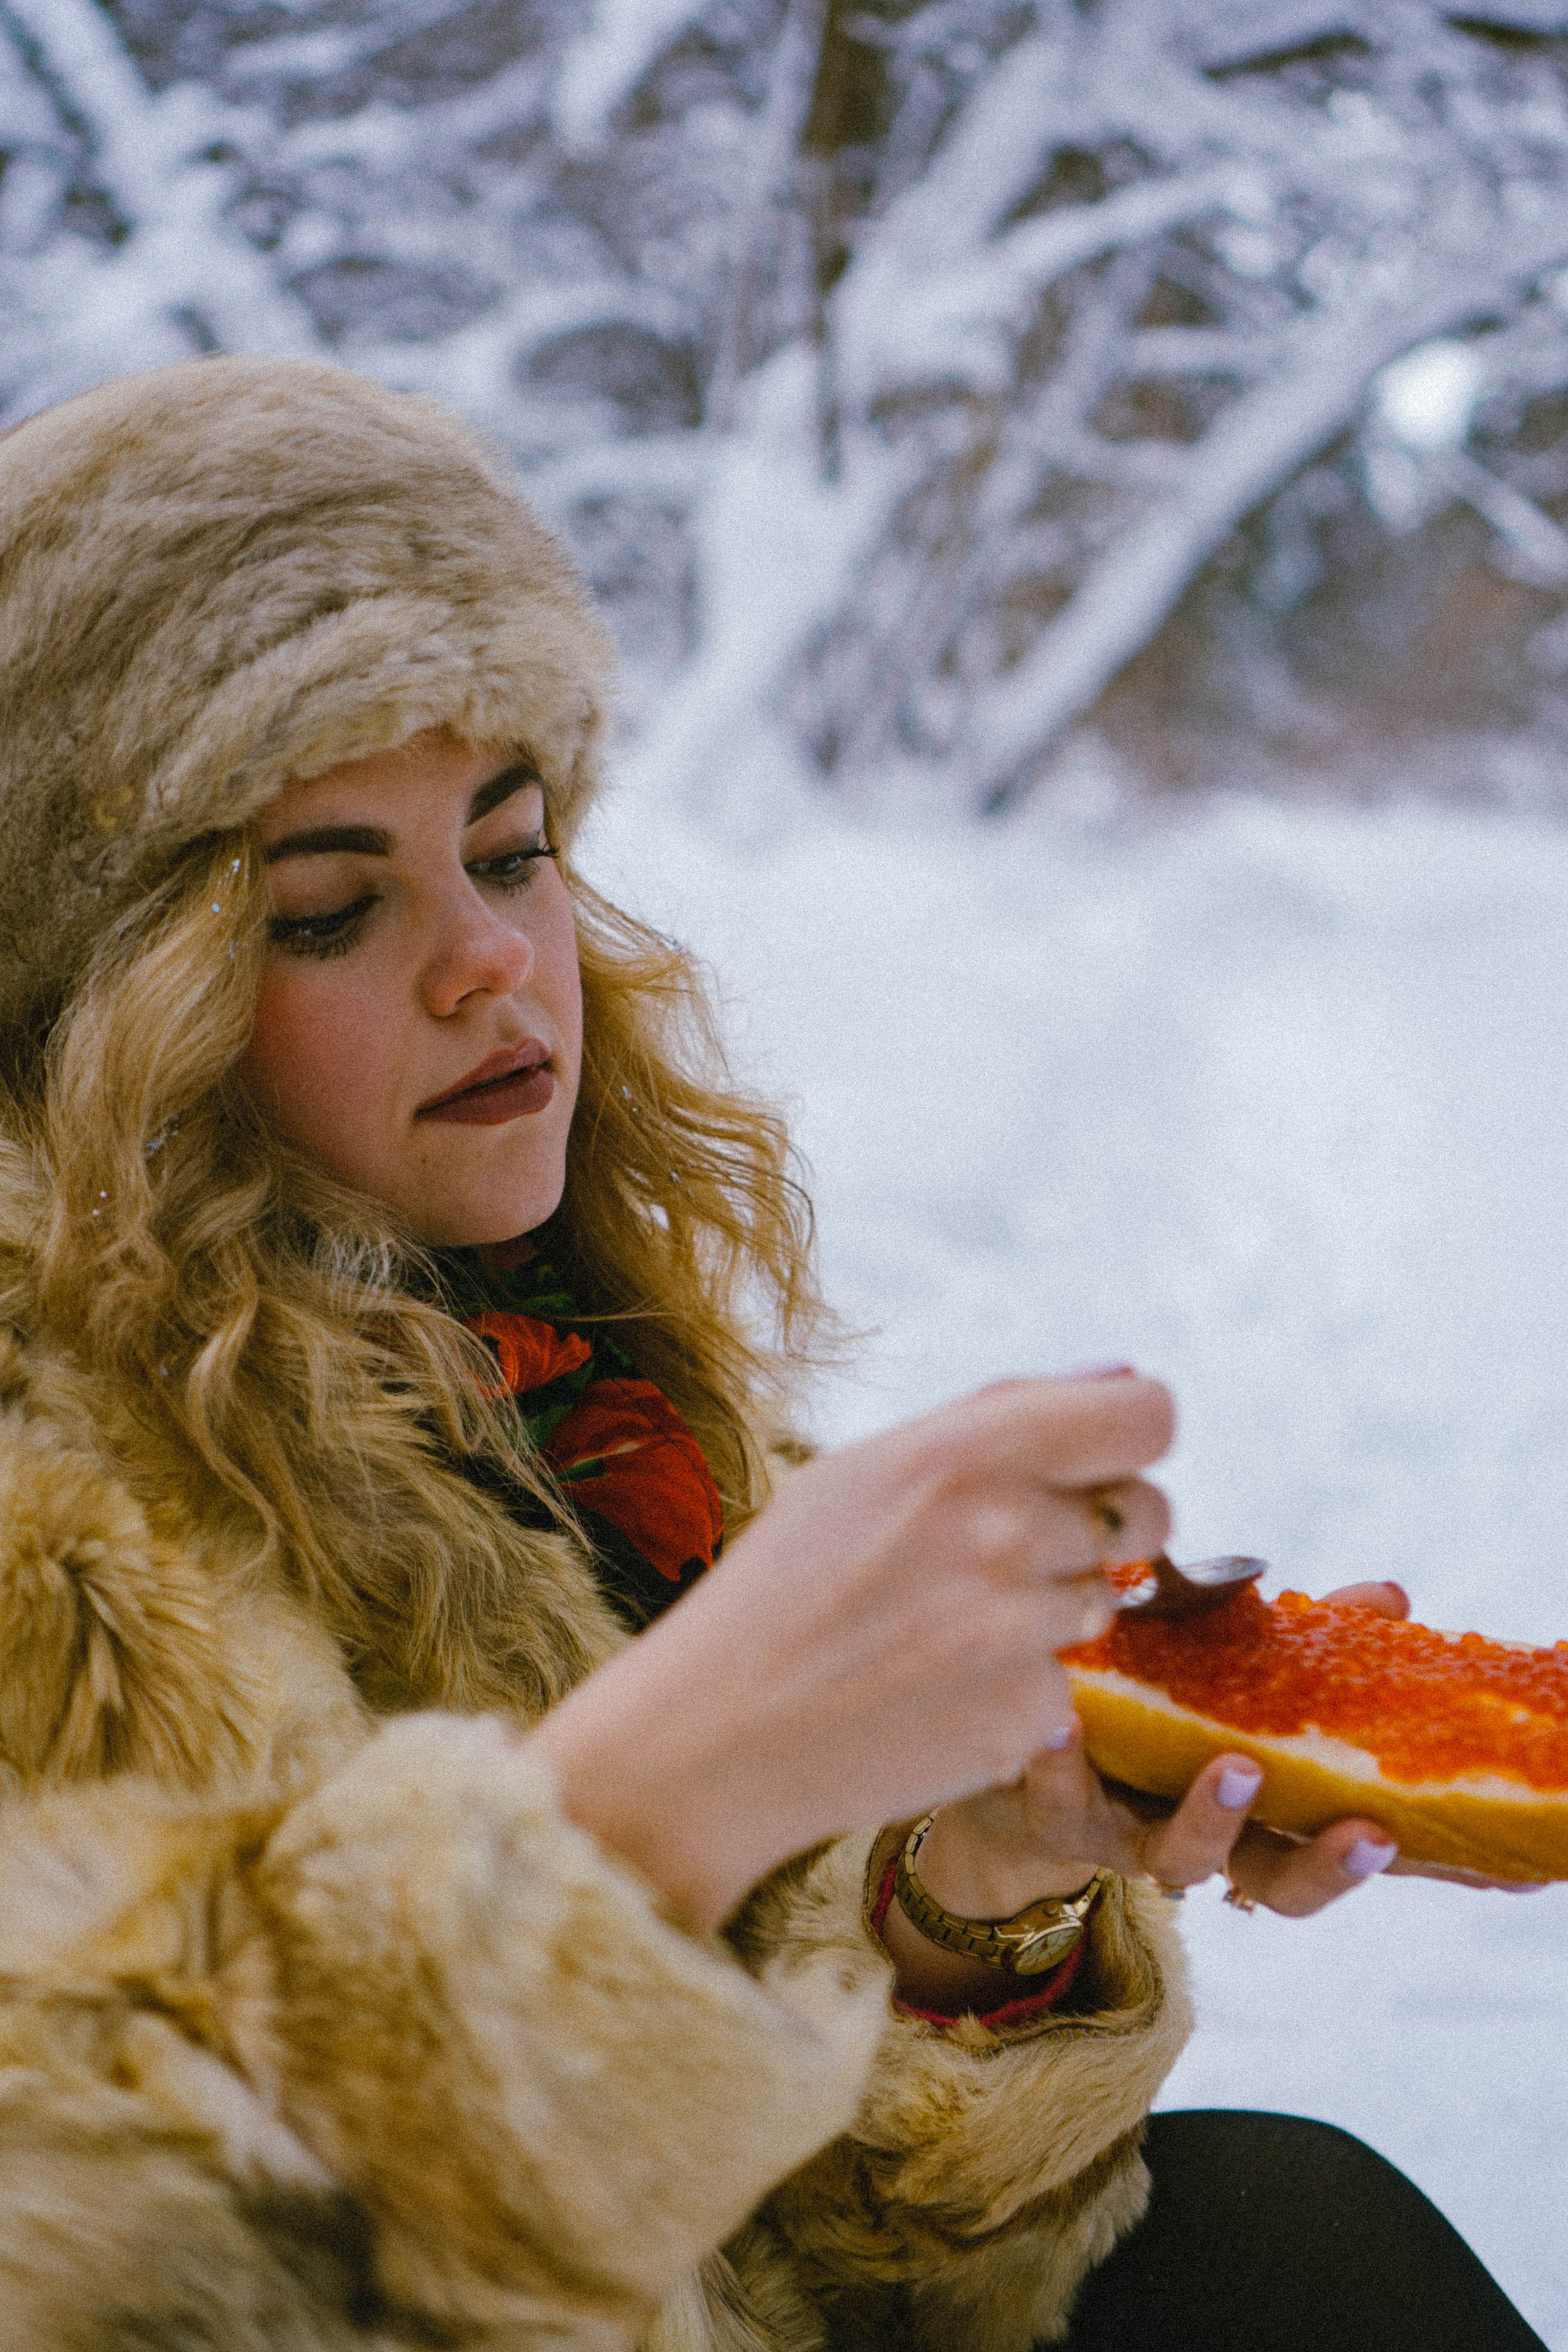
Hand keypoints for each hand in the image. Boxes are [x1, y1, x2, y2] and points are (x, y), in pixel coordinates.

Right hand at [529, 1373, 1172, 1928]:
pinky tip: (934, 1692)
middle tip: (1014, 1552)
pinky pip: (1065, 1685)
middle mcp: (1006, 1534)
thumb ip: (996, 1419)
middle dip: (1103, 1527)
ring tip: (943, 1628)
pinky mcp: (1025, 1718)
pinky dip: (1015, 1690)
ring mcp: (1021, 1633)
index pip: (1147, 1415)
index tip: (1103, 1457)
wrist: (718, 1737)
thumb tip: (1119, 1378)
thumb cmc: (783, 1588)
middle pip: (1146, 1511)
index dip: (1134, 1433)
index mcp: (962, 1452)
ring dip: (1048, 1611)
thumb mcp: (863, 1471)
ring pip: (1103, 1601)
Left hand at [892, 1577, 1535, 2009]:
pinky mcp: (1053, 1814)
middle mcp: (1199, 1842)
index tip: (1416, 1844)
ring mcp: (1125, 1837)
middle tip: (1352, 1822)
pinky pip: (1057, 1798)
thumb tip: (1389, 1596)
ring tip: (1227, 1764)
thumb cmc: (1149, 1705)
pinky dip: (1059, 1761)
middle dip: (1308, 1862)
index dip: (1365, 1862)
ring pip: (1176, 1857)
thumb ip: (1310, 1641)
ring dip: (1206, 1817)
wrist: (1024, 1749)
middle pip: (1267, 1881)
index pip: (1327, 1854)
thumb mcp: (1231, 1671)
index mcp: (1256, 1815)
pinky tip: (1061, 1719)